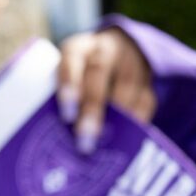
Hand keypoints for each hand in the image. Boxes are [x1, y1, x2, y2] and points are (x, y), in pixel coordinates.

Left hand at [57, 26, 156, 152]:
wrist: (116, 53)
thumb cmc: (78, 77)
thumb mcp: (65, 77)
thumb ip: (57, 96)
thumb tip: (49, 137)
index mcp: (79, 48)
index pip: (72, 58)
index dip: (70, 84)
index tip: (67, 115)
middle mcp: (105, 50)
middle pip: (99, 73)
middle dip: (92, 107)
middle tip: (85, 137)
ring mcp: (129, 63)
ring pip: (126, 87)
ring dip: (115, 119)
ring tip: (104, 147)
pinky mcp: (147, 82)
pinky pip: (145, 102)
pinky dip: (136, 122)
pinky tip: (126, 142)